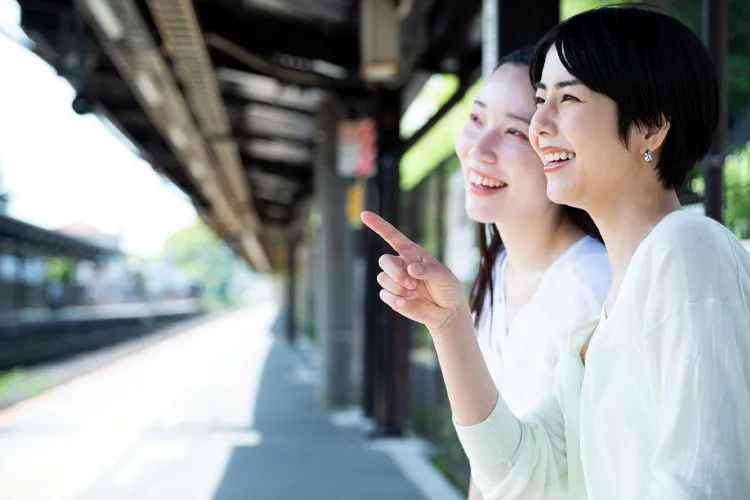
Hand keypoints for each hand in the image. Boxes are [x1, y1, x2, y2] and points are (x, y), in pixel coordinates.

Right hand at [360, 211, 469, 332]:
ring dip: (398, 288)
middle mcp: (401, 265)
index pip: (393, 236)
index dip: (378, 225)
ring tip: (414, 294)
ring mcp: (396, 281)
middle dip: (396, 273)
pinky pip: (383, 294)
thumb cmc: (448, 288)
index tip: (364, 215)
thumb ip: (428, 270)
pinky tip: (405, 302)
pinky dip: (394, 298)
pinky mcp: (393, 296)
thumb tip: (411, 268)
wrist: (447, 312)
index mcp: (413, 253)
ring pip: (382, 278)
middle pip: (384, 260)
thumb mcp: (444, 276)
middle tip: (412, 284)